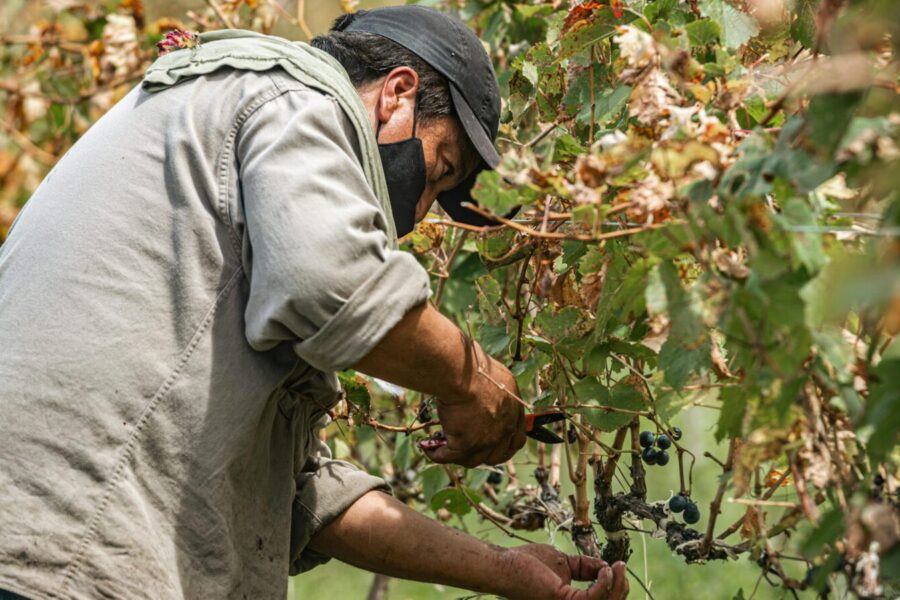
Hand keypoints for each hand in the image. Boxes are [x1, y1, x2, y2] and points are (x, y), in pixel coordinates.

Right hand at [421, 349, 525, 467]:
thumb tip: (486, 393)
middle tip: (465, 449)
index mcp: (514, 410)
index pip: (517, 439)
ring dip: (457, 456)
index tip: (493, 444)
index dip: (504, 445)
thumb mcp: (495, 376)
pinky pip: (450, 456)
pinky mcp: (467, 444)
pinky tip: (428, 448)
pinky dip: (437, 454)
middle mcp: (506, 428)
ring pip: (473, 459)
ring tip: (442, 448)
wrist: (462, 373)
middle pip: (497, 455)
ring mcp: (488, 439)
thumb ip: (496, 392)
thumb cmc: (473, 365)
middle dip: (481, 455)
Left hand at [498, 544, 629, 599]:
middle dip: (620, 589)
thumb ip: (585, 567)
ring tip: (618, 566)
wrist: (505, 565)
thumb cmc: (527, 564)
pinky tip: (606, 570)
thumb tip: (606, 567)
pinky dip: (604, 584)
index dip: (613, 589)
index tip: (617, 567)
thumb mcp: (565, 563)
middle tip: (621, 566)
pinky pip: (594, 598)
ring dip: (616, 585)